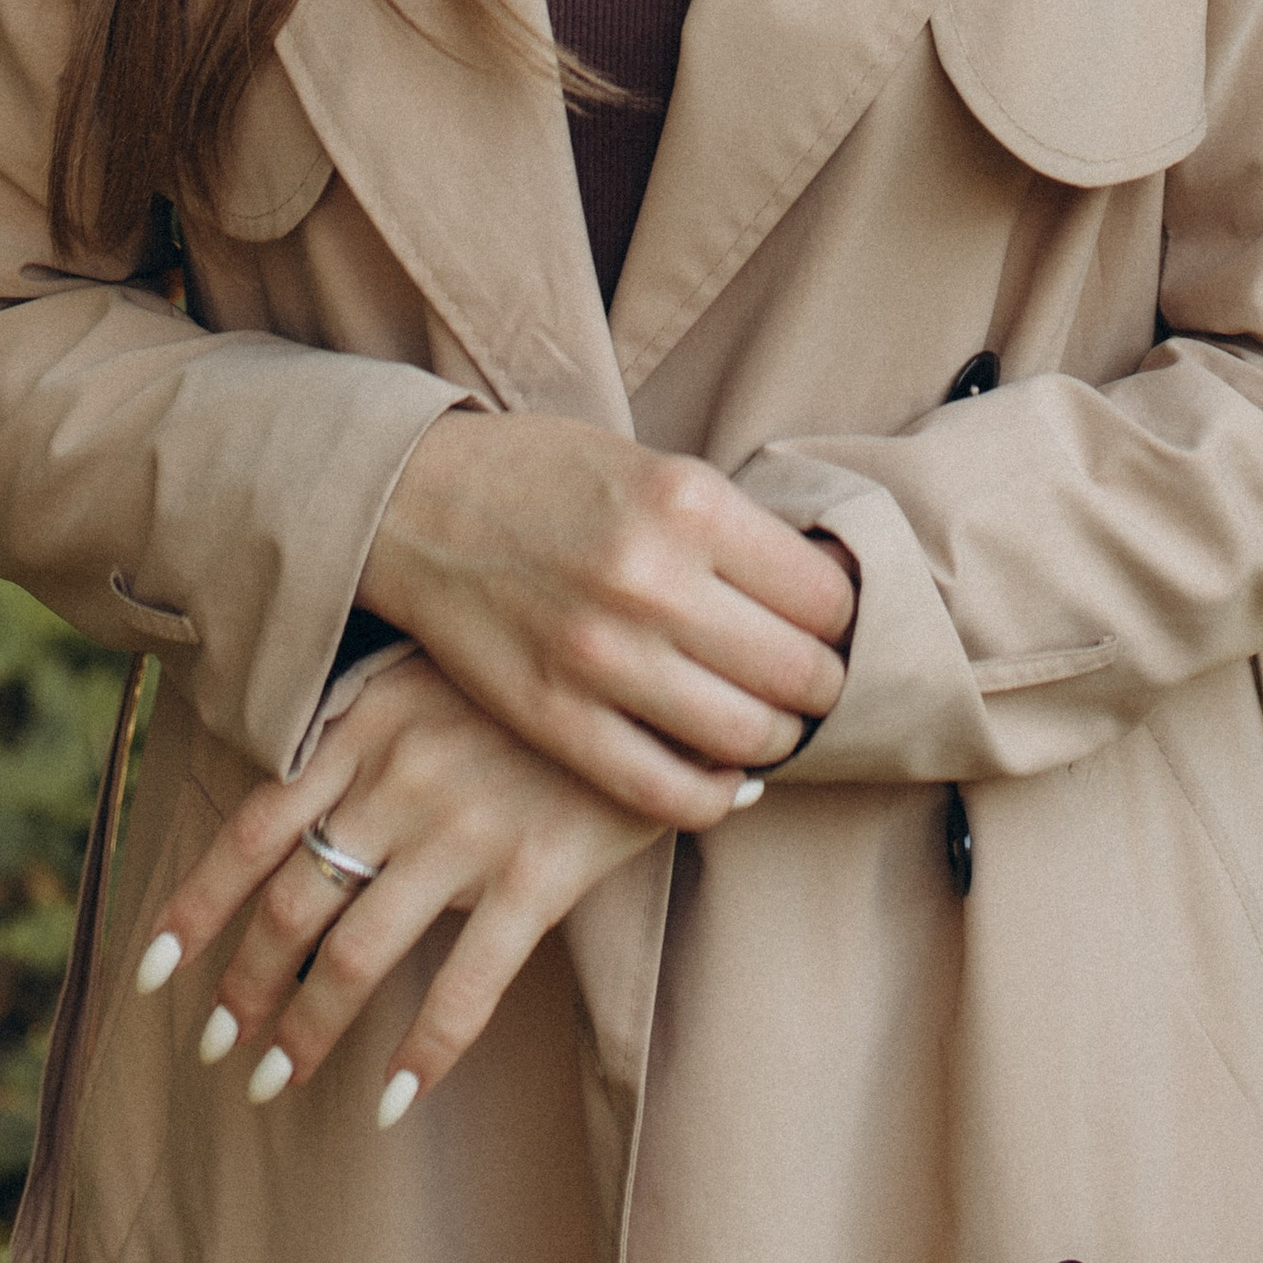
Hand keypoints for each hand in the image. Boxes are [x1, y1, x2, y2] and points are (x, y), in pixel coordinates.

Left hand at [135, 653, 727, 1120]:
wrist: (649, 650)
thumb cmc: (525, 664)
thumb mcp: (423, 664)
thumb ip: (355, 721)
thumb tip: (279, 788)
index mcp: (364, 725)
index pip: (252, 828)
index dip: (195, 907)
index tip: (152, 972)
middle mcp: (401, 780)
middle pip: (294, 906)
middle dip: (244, 990)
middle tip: (218, 1049)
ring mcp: (468, 830)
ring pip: (358, 956)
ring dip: (306, 1034)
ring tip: (276, 1082)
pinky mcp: (539, 873)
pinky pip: (467, 986)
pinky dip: (421, 1054)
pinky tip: (391, 1101)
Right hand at [358, 410, 855, 821]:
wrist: (418, 503)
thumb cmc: (548, 477)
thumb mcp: (654, 467)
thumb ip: (735, 532)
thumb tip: (829, 598)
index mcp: (687, 500)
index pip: (825, 595)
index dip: (844, 619)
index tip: (830, 625)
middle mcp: (651, 578)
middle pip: (799, 673)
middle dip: (821, 686)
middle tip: (809, 681)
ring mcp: (600, 656)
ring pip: (746, 737)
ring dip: (774, 740)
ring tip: (764, 722)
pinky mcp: (555, 718)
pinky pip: (668, 791)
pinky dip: (713, 794)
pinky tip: (718, 772)